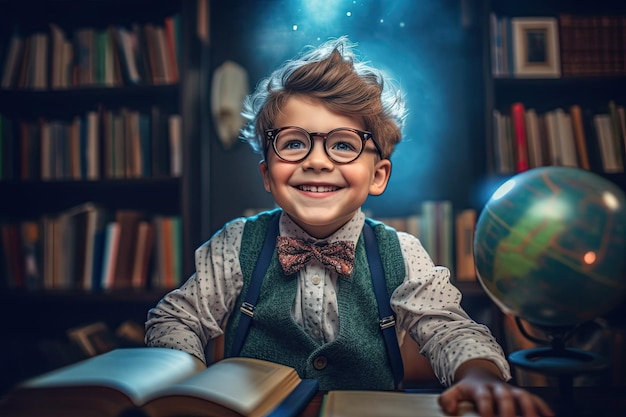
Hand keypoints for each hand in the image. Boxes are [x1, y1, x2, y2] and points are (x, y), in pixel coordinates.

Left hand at [438, 360, 554, 416]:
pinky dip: (544, 408)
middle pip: (505, 398)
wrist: (481, 375)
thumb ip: (448, 399)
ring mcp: (512, 391)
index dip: (486, 407)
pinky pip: (536, 400)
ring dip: (530, 410)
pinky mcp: (523, 396)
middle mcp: (498, 389)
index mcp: (481, 388)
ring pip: (523, 396)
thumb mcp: (456, 390)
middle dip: (509, 411)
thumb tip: (450, 410)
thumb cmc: (471, 389)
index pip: (483, 397)